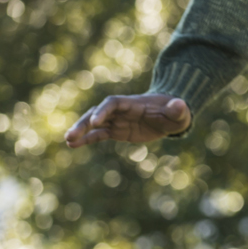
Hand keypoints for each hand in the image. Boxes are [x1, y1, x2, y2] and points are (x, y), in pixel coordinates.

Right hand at [64, 94, 190, 146]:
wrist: (171, 117)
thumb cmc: (175, 112)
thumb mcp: (179, 112)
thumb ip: (177, 109)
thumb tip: (179, 105)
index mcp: (133, 103)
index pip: (113, 104)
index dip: (103, 111)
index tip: (95, 122)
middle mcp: (121, 110)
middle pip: (98, 113)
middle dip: (85, 123)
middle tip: (71, 135)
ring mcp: (117, 120)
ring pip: (94, 124)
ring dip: (81, 131)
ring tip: (68, 141)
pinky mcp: (117, 131)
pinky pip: (99, 134)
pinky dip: (87, 139)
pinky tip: (73, 145)